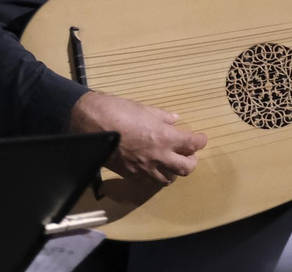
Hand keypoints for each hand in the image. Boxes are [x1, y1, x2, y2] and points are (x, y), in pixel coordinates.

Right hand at [67, 91, 208, 184]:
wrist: (89, 124)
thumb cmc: (118, 110)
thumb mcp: (144, 108)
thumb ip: (162, 117)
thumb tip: (174, 121)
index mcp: (165, 138)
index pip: (193, 144)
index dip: (200, 141)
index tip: (201, 138)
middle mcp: (158, 157)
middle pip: (186, 168)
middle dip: (191, 161)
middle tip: (188, 152)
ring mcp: (144, 169)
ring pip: (168, 179)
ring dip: (174, 170)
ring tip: (171, 160)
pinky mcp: (130, 175)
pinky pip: (149, 182)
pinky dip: (155, 176)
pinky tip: (153, 167)